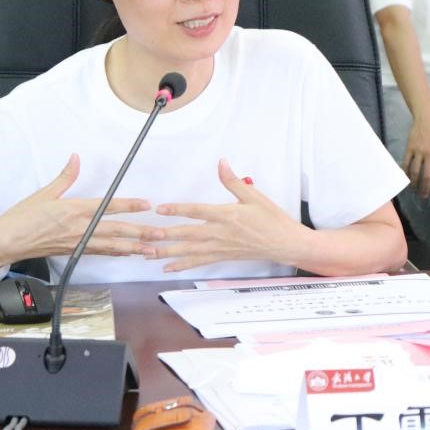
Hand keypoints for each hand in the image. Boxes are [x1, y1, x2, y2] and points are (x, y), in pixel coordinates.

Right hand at [0, 153, 156, 259]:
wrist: (6, 243)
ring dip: (133, 247)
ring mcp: (77, 243)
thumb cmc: (21, 218)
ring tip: (151, 249)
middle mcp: (80, 228)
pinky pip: (99, 253)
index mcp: (74, 210)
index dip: (129, 206)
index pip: (108, 207)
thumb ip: (65, 177)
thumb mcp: (44, 193)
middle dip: (140, 232)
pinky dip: (115, 253)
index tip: (147, 204)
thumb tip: (75, 158)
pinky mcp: (73, 252)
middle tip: (161, 235)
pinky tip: (127, 253)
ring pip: (111, 246)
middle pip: (116, 230)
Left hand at [145, 159, 304, 271]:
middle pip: (187, 234)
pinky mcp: (222, 256)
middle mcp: (220, 233)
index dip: (178, 209)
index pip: (197, 211)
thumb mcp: (254, 195)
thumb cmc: (271, 219)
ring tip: (147, 253)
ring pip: (189, 251)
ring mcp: (220, 247)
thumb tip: (222, 163)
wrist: (284, 243)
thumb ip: (233, 181)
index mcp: (227, 215)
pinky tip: (167, 267)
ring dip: (167, 252)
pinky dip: (182, 264)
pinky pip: (198, 261)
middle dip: (165, 236)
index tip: (160, 209)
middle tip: (145, 236)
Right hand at [403, 111, 429, 197]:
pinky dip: (406, 172)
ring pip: (415, 171)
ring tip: (415, 191)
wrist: (426, 120)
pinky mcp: (409, 148)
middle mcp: (429, 154)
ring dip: (414, 183)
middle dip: (425, 188)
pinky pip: (406, 163)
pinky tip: (407, 179)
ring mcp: (418, 151)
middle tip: (425, 196)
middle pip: (427, 175)